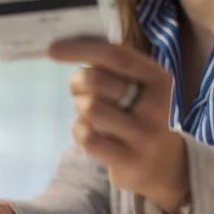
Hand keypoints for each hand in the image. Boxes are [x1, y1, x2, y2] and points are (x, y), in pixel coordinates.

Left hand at [49, 39, 189, 213]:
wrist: (161, 164)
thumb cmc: (135, 114)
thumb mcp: (134, 86)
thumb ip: (109, 68)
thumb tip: (66, 49)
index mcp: (158, 79)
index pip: (116, 56)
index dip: (80, 49)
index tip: (52, 50)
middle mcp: (158, 105)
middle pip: (96, 81)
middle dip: (78, 84)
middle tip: (81, 93)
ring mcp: (145, 135)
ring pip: (90, 108)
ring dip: (80, 110)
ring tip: (90, 115)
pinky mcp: (130, 160)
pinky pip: (87, 138)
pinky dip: (79, 131)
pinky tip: (89, 133)